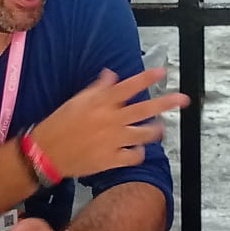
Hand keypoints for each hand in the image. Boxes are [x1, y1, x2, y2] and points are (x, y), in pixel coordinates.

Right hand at [30, 66, 188, 178]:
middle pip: (145, 109)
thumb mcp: (77, 101)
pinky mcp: (112, 159)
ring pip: (145, 134)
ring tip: (158, 129)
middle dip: (167, 103)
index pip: (129, 86)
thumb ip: (98, 88)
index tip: (163, 71)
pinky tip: (136, 150)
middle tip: (183, 99)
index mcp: (101, 103)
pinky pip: (135, 156)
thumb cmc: (59, 124)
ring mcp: (114, 140)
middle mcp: (111, 119)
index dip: (147, 77)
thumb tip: (111, 75)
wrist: (46, 152)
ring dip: (155, 130)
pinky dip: (138, 153)